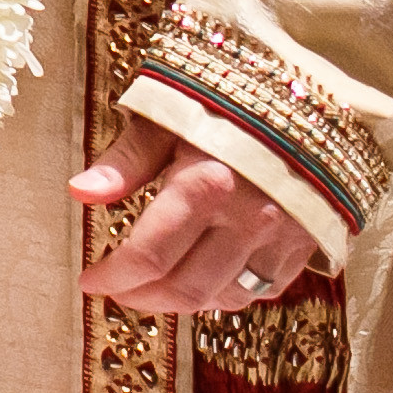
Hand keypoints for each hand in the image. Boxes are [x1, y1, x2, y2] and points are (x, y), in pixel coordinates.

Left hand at [72, 117, 318, 315]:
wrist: (312, 90)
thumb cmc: (229, 97)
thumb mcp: (170, 115)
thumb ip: (126, 160)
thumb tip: (79, 192)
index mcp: (206, 185)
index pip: (148, 256)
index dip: (113, 277)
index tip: (90, 279)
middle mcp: (247, 220)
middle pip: (184, 288)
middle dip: (140, 297)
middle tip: (117, 289)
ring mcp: (281, 237)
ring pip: (223, 297)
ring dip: (181, 301)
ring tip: (153, 286)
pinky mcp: (307, 244)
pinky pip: (263, 290)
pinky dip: (227, 293)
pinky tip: (204, 278)